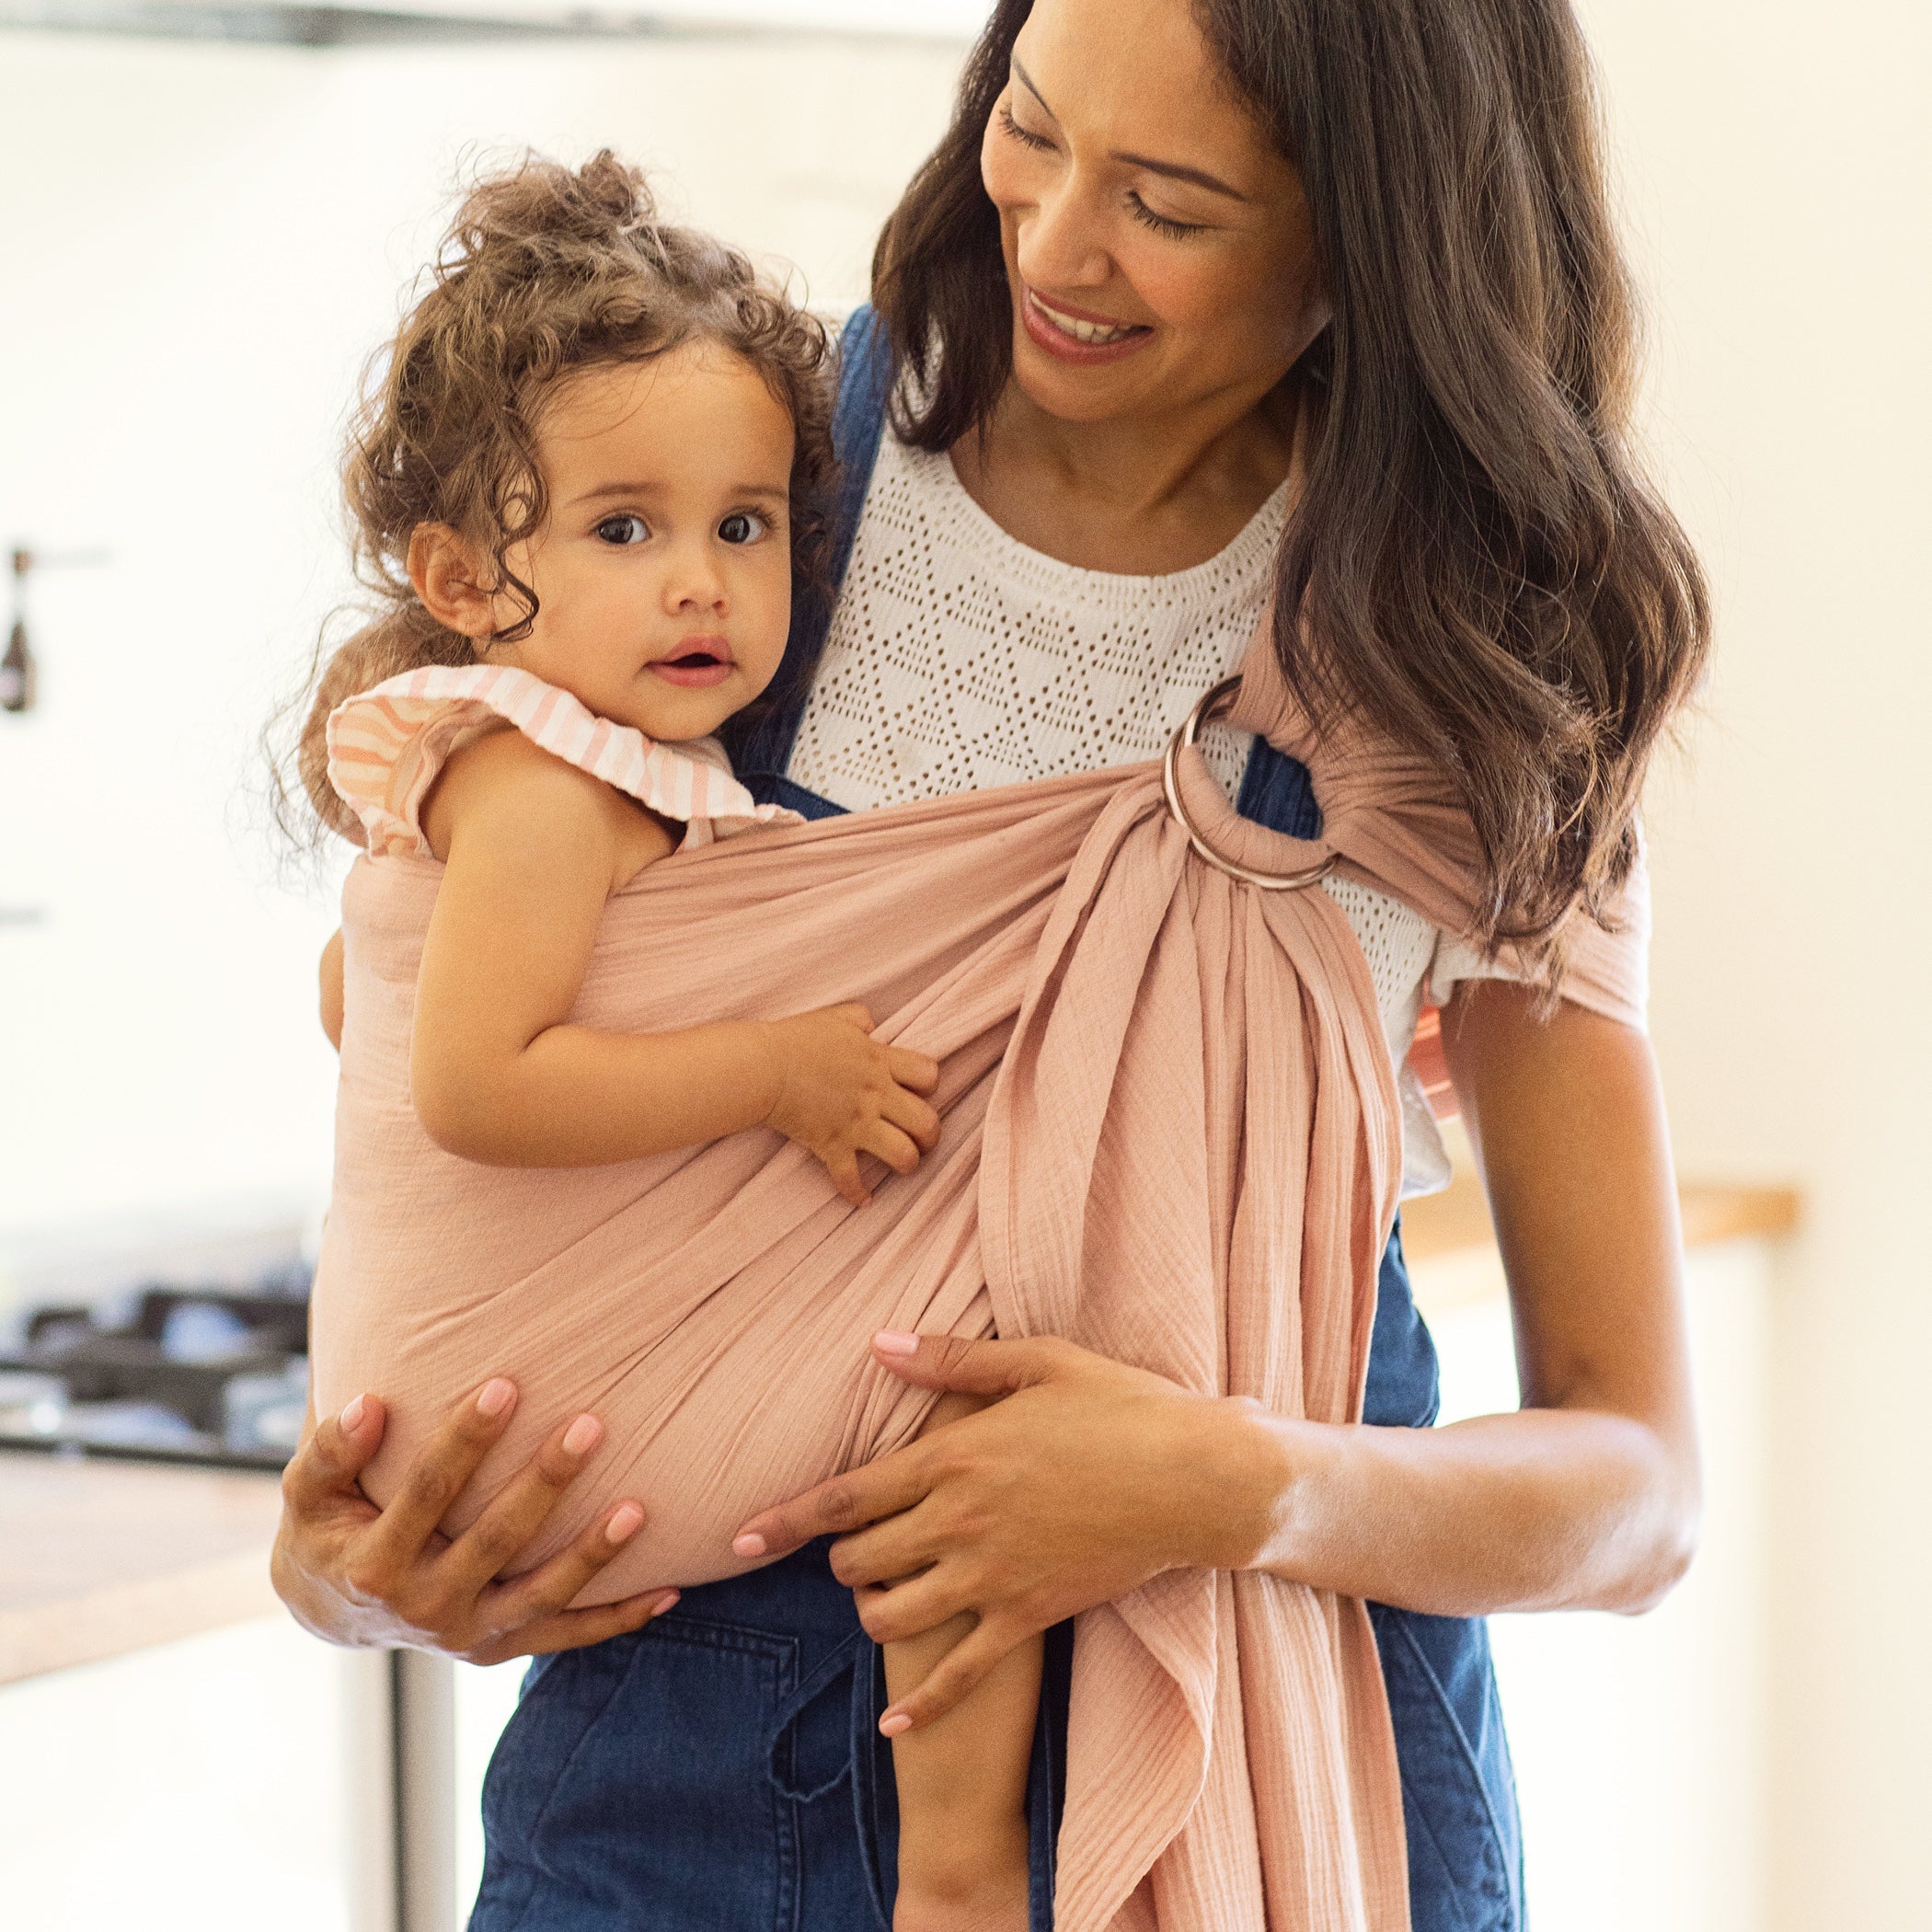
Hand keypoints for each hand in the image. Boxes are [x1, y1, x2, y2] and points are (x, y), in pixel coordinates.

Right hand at [271, 1379, 679, 1664]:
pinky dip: (621, 1618)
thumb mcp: (305, 1493)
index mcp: (375, 1565)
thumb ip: (330, 1451)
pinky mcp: (501, 1650)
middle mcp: (426, 1608)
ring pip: (544, 1596)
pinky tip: (672, 1590)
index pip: (429, 1491)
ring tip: (639, 1509)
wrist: (332, 1612)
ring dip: (594, 1556)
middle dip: (545, 1482)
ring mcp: (469, 1637)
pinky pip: (569, 1637)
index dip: (466, 1439)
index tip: (506, 1384)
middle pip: (497, 1540)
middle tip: (590, 1424)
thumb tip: (368, 1404)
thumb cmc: (325, 1528)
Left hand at [730, 1333, 1273, 1730]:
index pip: (845, 1495)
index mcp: (953, 1456)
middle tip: (847, 1553)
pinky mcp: (1027, 1619)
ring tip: (877, 1600)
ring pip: (892, 1616)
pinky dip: (920, 1707)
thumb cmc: (1121, 1406)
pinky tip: (894, 1725)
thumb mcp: (1037, 1363)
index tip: (738, 1537)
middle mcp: (958, 1521)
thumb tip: (879, 1344)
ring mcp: (990, 1578)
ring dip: (870, 1612)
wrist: (1194, 1478)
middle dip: (838, 1561)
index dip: (784, 1519)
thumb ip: (951, 1361)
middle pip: (858, 1559)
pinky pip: (957, 1677)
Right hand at [759, 1004, 940, 1205]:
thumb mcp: (834, 1018)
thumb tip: (870, 1023)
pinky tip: (863, 1200)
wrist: (763, 1067)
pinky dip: (857, 1194)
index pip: (928, 1074)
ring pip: (903, 1154)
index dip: (930, 1085)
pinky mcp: (832, 1146)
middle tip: (922, 1139)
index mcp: (879, 1062)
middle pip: (926, 1121)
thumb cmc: (794, 1040)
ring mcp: (856, 1123)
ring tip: (903, 1165)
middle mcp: (876, 1095)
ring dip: (908, 1163)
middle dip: (931, 1135)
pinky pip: (851, 1178)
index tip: (918, 1093)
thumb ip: (858, 1019)